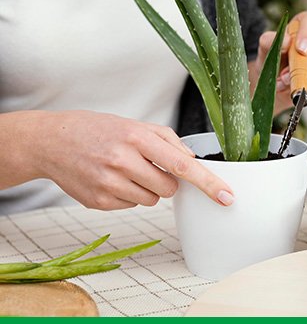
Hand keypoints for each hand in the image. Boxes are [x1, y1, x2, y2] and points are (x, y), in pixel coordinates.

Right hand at [37, 111, 233, 209]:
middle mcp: (123, 161)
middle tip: (147, 166)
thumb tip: (192, 161)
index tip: (227, 197)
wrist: (53, 141)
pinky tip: (111, 179)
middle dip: (166, 181)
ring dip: (147, 189)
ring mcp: (109, 183)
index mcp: (137, 138)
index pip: (182, 166)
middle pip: (170, 188)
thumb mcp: (136, 125)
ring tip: (125, 171)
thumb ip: (168, 140)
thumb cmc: (100, 130)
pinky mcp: (98, 201)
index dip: (208, 183)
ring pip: (152, 200)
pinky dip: (128, 195)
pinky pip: (131, 206)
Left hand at [252, 11, 306, 112]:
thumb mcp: (266, 47)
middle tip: (287, 74)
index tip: (300, 50)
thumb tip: (287, 41)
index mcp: (306, 23)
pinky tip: (295, 85)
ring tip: (284, 82)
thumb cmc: (274, 57)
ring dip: (303, 77)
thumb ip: (270, 40)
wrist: (278, 79)